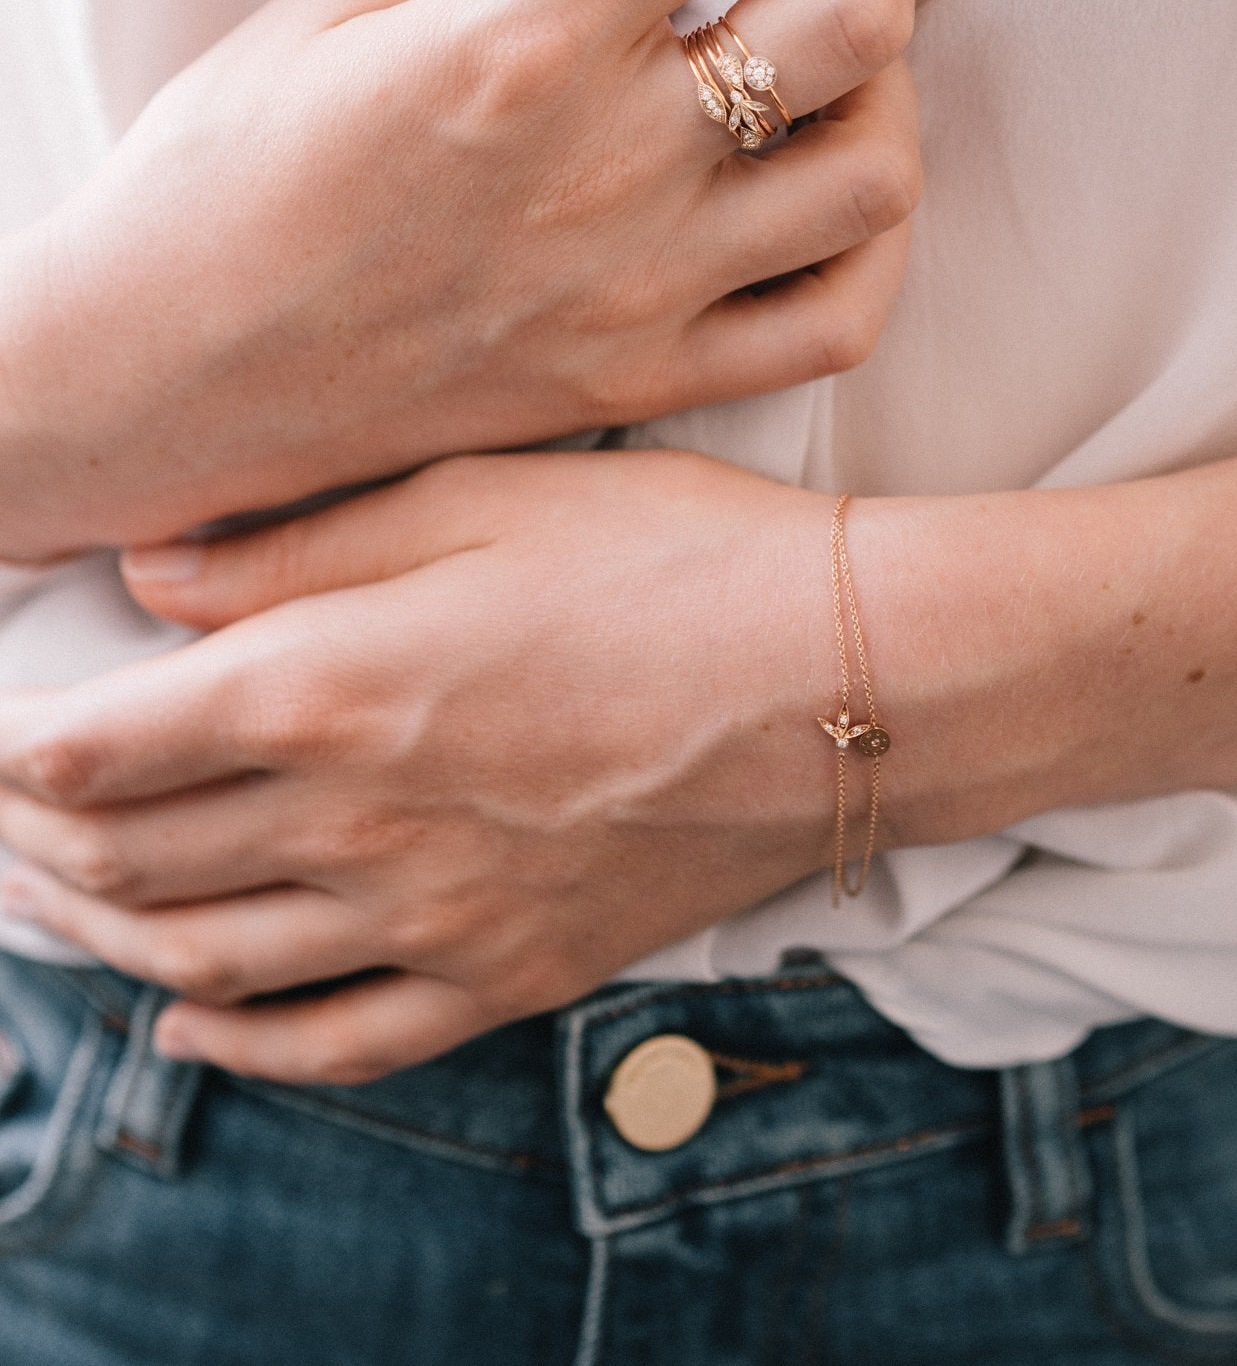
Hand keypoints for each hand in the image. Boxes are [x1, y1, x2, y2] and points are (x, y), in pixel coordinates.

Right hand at [0, 0, 972, 558]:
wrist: (157, 382)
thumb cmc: (221, 165)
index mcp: (517, 36)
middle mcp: (604, 168)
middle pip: (860, 17)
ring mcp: (637, 289)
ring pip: (881, 173)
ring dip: (888, 81)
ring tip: (818, 50)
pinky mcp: (642, 380)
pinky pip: (838, 320)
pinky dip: (870, 236)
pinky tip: (822, 181)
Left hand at [0, 452, 838, 1082]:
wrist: (851, 683)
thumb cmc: (677, 558)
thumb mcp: (484, 498)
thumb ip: (302, 547)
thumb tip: (147, 574)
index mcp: (336, 686)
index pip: (99, 748)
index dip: (11, 745)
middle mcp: (358, 823)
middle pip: (131, 857)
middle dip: (32, 838)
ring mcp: (430, 917)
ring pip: (204, 957)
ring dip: (99, 935)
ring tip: (49, 903)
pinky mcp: (504, 972)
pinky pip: (335, 1040)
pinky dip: (237, 1041)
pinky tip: (189, 1018)